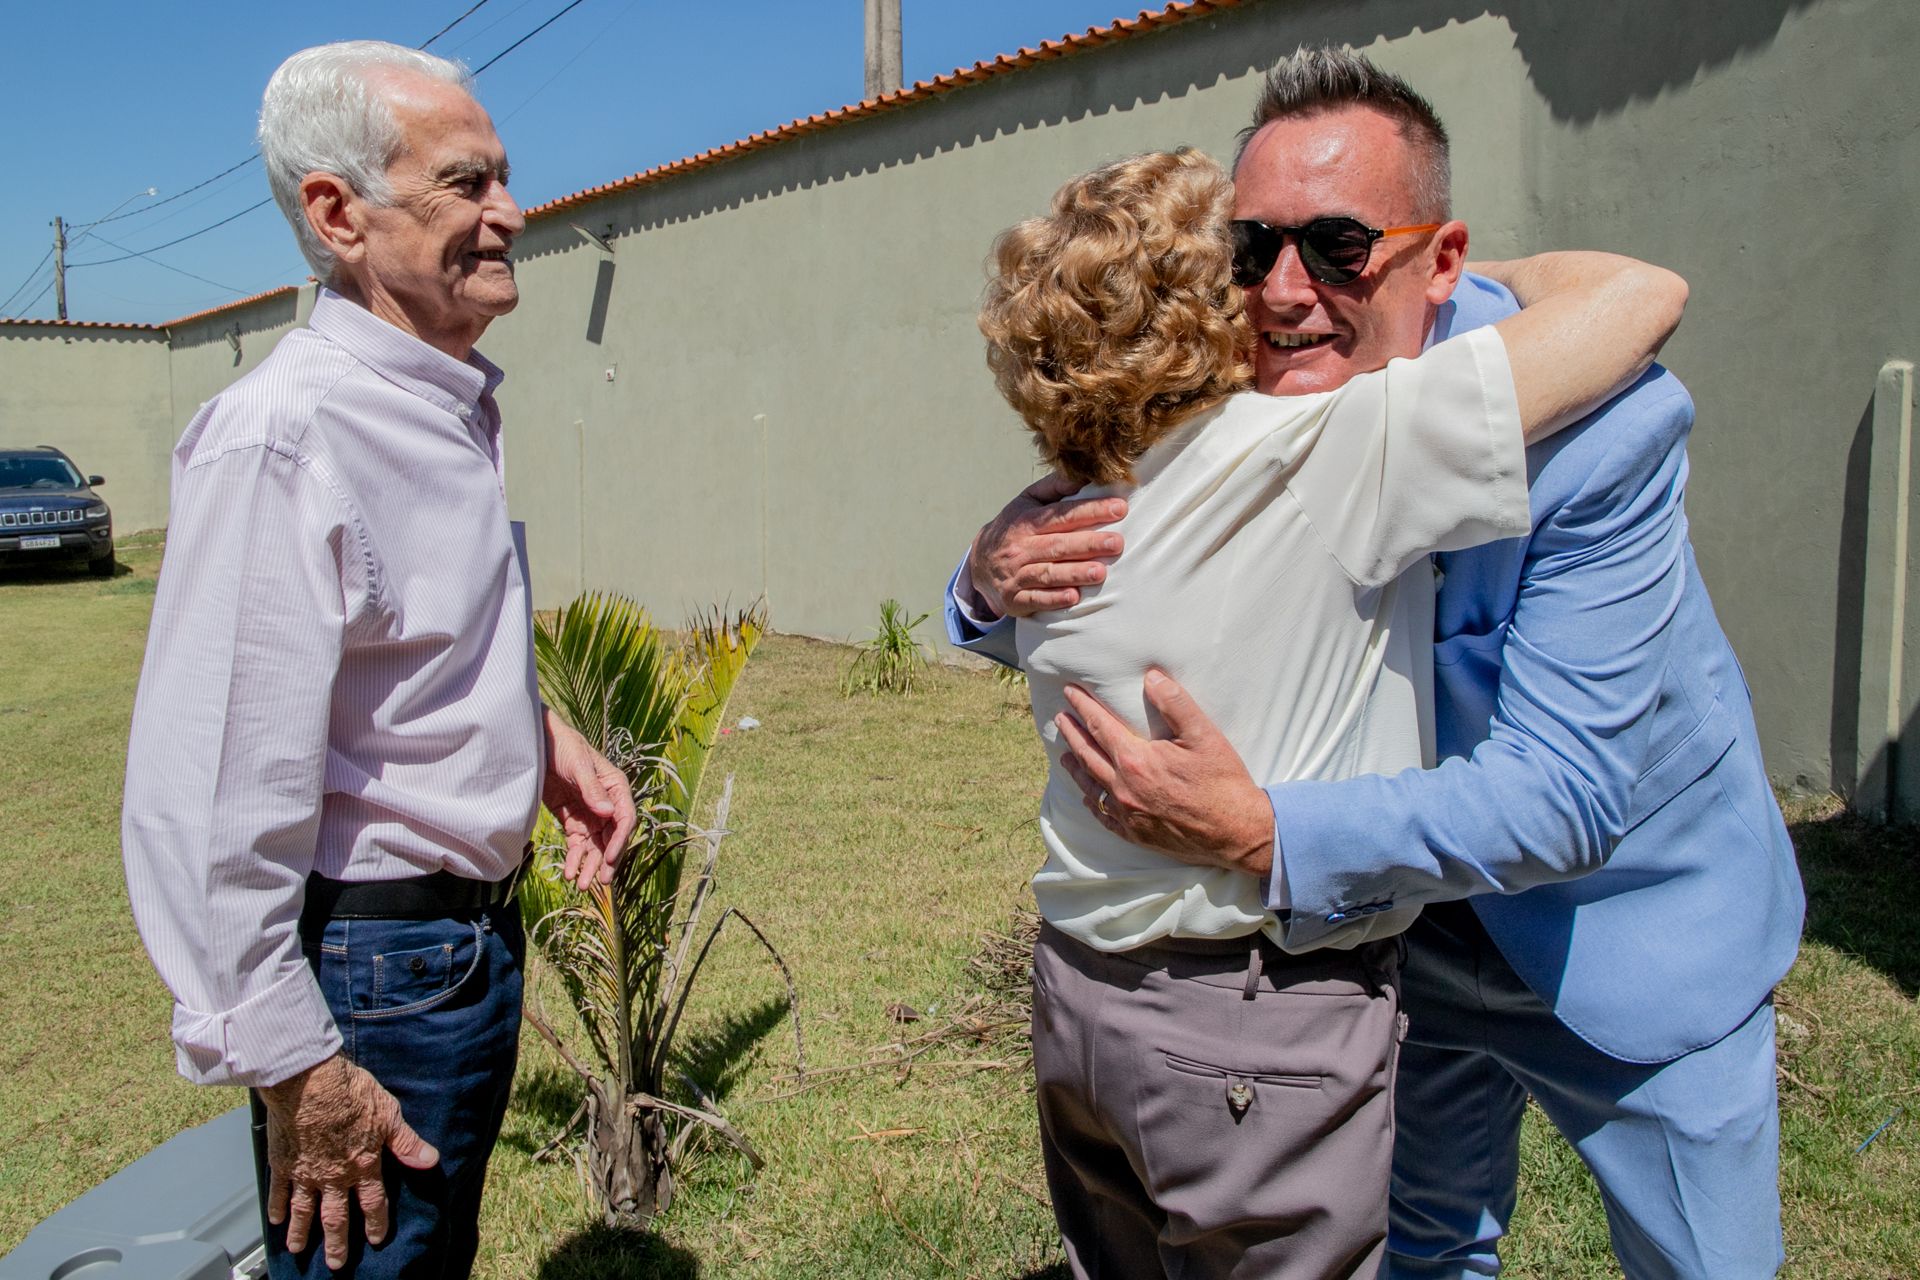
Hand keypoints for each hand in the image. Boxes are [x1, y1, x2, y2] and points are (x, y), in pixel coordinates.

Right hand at [259, 1054, 438, 1269]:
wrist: (309, 1081)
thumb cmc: (351, 1092)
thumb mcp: (388, 1114)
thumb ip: (406, 1142)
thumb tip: (431, 1161)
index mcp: (362, 1164)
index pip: (372, 1202)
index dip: (376, 1222)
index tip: (376, 1239)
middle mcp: (333, 1175)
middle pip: (336, 1217)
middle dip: (337, 1242)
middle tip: (336, 1263)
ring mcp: (305, 1172)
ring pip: (304, 1210)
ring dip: (303, 1232)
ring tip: (299, 1250)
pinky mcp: (282, 1162)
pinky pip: (278, 1191)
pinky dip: (276, 1207)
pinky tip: (276, 1220)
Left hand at [543, 709, 637, 888]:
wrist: (537, 743)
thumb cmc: (563, 746)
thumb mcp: (578, 765)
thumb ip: (592, 788)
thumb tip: (608, 813)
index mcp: (616, 787)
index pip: (624, 819)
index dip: (619, 841)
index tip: (609, 859)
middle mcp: (607, 803)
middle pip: (611, 838)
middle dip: (606, 861)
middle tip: (600, 882)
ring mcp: (590, 814)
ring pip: (595, 846)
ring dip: (590, 865)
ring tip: (581, 885)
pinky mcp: (572, 820)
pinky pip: (577, 844)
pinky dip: (575, 859)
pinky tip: (570, 873)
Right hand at [967, 473, 1126, 618]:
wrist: (980, 564)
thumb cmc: (1015, 529)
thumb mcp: (1027, 502)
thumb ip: (1055, 487)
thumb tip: (1083, 475)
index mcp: (1026, 521)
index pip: (1061, 514)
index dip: (1090, 510)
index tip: (1119, 508)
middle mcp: (1020, 548)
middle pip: (1057, 545)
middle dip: (1088, 544)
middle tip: (1116, 543)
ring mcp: (1016, 575)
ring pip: (1047, 573)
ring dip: (1074, 573)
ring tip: (1100, 573)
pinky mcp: (1015, 599)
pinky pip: (1034, 600)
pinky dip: (1053, 599)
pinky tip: (1073, 597)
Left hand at [1054, 670, 1274, 875]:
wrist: (1237, 832)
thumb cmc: (1222, 781)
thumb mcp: (1204, 735)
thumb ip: (1175, 703)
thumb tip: (1151, 677)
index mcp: (1136, 760)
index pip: (1100, 726)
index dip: (1083, 707)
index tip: (1070, 693)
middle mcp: (1124, 788)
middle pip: (1087, 755)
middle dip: (1072, 733)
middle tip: (1061, 719)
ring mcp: (1128, 814)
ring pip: (1091, 786)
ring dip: (1076, 767)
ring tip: (1065, 754)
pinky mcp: (1136, 834)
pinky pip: (1104, 817)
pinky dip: (1093, 803)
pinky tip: (1089, 797)